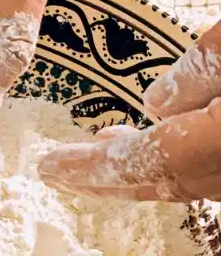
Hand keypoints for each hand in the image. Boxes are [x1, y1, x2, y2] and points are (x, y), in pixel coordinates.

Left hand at [38, 21, 220, 200]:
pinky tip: (163, 141)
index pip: (147, 161)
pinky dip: (178, 163)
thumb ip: (197, 72)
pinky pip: (212, 172)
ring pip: (190, 182)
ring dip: (140, 171)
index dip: (94, 167)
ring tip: (100, 148)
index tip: (49, 167)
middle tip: (56, 176)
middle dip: (105, 181)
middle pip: (165, 183)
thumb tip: (153, 105)